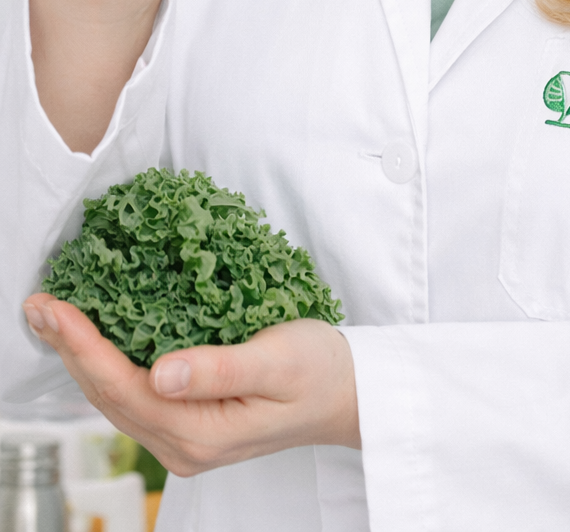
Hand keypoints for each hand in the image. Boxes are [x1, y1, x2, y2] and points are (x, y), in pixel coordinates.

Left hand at [21, 297, 359, 473]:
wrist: (350, 395)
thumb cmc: (322, 371)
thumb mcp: (278, 360)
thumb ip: (220, 369)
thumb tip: (162, 371)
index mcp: (201, 432)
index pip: (124, 386)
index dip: (82, 345)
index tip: (54, 308)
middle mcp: (183, 445)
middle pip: (109, 395)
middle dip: (69, 347)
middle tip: (38, 304)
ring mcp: (184, 439)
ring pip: (116, 398)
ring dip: (82, 357)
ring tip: (54, 318)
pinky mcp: (189, 424)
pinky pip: (134, 395)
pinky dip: (108, 364)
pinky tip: (97, 340)